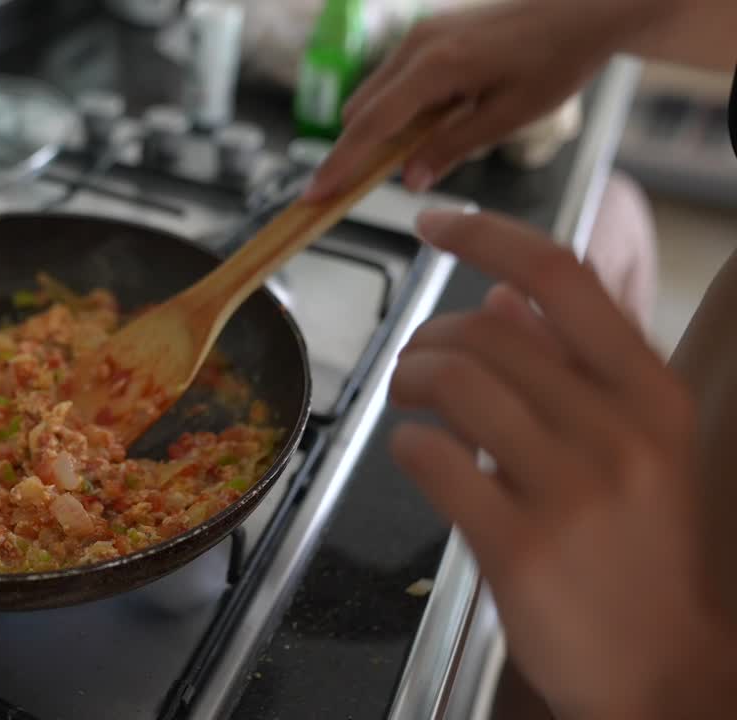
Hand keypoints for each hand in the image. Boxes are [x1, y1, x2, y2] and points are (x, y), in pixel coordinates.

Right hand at [305, 0, 663, 199]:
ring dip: (382, 129)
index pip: (370, 126)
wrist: (585, 8)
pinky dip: (398, 108)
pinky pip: (393, 79)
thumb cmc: (557, 60)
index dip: (339, 164)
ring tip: (428, 146)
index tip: (313, 194)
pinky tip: (440, 117)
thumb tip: (408, 179)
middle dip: (358, 150)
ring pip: (373, 95)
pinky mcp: (428, 33)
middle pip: (360, 111)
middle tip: (372, 187)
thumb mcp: (509, 116)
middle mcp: (415, 46)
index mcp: (434, 67)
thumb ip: (452, 147)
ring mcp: (419, 35)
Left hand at [390, 210, 735, 718]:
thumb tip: (504, 290)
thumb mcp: (636, 445)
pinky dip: (405, 445)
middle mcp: (618, 430)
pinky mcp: (519, 544)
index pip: (562, 276)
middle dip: (428, 338)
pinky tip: (416, 457)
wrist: (663, 670)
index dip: (486, 235)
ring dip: (408, 381)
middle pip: (487, 331)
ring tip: (407, 403)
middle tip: (414, 368)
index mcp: (652, 393)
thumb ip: (572, 366)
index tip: (433, 220)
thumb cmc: (641, 551)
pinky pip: (428, 457)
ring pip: (451, 381)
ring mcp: (570, 488)